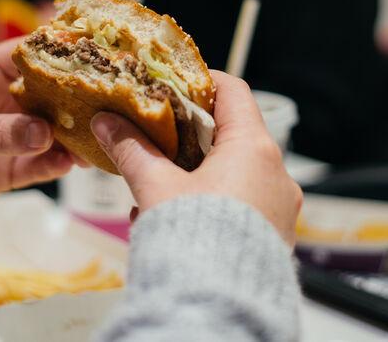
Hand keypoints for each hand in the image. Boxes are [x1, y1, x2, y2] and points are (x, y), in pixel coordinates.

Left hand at [0, 39, 74, 219]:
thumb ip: (0, 133)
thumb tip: (44, 133)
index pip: (26, 55)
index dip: (56, 51)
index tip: (90, 53)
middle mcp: (0, 102)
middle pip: (47, 94)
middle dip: (74, 99)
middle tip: (103, 104)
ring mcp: (7, 136)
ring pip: (48, 131)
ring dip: (70, 136)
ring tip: (92, 143)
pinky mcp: (7, 168)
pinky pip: (38, 163)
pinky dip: (55, 164)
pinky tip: (70, 164)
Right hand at [90, 71, 302, 246]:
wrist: (220, 307)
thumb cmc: (196, 242)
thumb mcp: (156, 187)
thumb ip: (131, 149)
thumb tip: (107, 122)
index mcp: (254, 148)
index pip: (233, 91)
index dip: (201, 82)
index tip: (173, 84)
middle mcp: (276, 173)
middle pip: (233, 134)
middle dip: (189, 138)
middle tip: (157, 139)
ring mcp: (280, 206)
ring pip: (235, 173)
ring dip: (196, 176)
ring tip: (158, 193)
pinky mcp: (276, 235)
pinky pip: (242, 205)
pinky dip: (212, 204)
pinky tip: (177, 222)